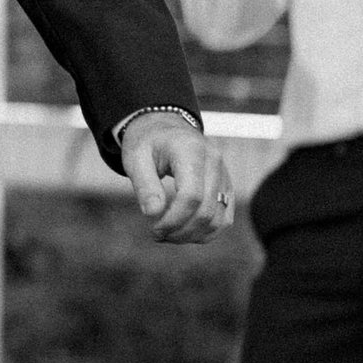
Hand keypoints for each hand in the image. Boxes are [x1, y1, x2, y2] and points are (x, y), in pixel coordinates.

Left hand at [119, 112, 231, 245]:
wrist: (164, 127)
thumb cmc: (147, 143)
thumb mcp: (135, 158)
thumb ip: (144, 186)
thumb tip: (153, 214)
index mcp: (191, 150)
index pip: (191, 195)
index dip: (173, 219)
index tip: (154, 229)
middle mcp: (214, 161)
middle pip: (206, 210)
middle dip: (181, 231)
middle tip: (157, 235)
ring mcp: (224, 173)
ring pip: (219, 219)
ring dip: (193, 235)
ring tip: (168, 235)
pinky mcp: (226, 185)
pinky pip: (225, 217)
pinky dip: (206, 231)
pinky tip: (184, 232)